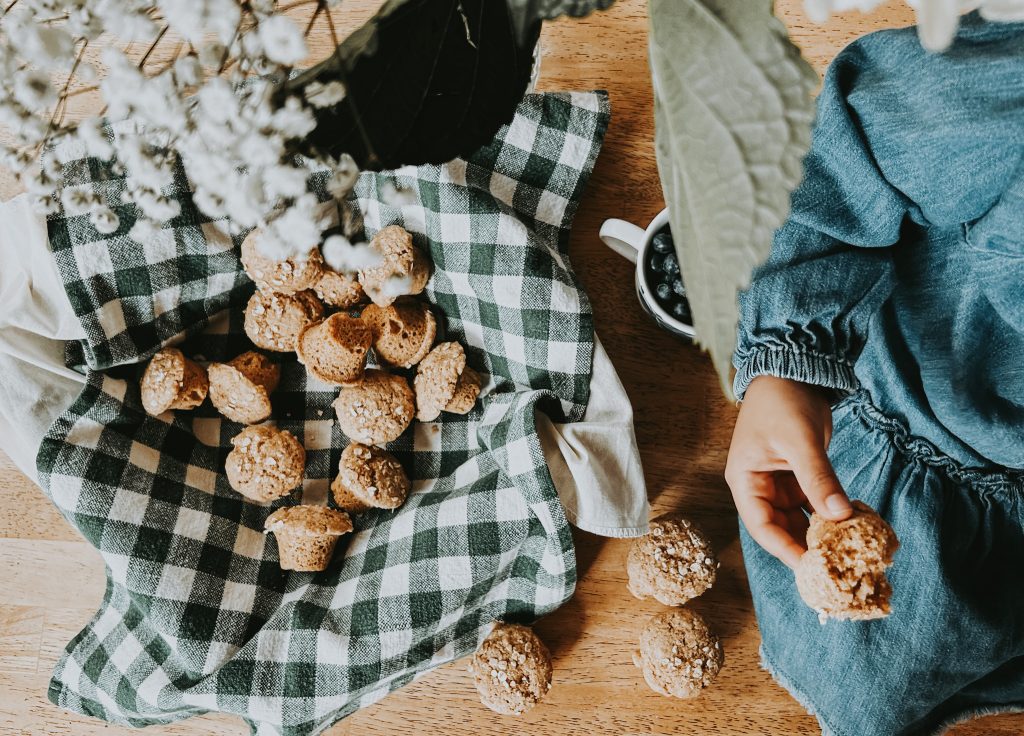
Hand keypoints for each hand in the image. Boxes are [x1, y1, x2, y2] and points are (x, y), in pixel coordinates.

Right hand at [725, 375, 852, 567]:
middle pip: (781, 528)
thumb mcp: (799, 441)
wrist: (792, 370)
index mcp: (746, 480)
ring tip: (848, 551)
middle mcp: (760, 487)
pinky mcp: (800, 477)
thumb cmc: (782, 401)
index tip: (814, 567)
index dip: (786, 549)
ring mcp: (780, 483)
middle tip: (837, 566)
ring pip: (800, 520)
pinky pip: (815, 504)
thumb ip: (818, 478)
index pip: (762, 526)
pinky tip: (852, 525)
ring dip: (822, 533)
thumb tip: (841, 515)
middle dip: (807, 547)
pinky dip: (831, 514)